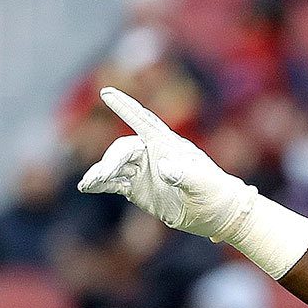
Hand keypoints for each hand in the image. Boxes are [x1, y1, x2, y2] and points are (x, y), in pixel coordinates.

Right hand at [78, 87, 307, 276]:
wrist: (220, 214)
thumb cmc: (217, 195)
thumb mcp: (205, 186)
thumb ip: (186, 175)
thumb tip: (164, 167)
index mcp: (169, 146)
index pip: (144, 122)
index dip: (126, 108)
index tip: (107, 93)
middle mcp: (152, 154)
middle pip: (124, 149)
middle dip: (111, 160)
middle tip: (103, 175)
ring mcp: (143, 171)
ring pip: (115, 165)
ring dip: (101, 173)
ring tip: (89, 184)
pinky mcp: (137, 188)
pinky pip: (113, 182)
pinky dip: (100, 183)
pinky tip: (87, 187)